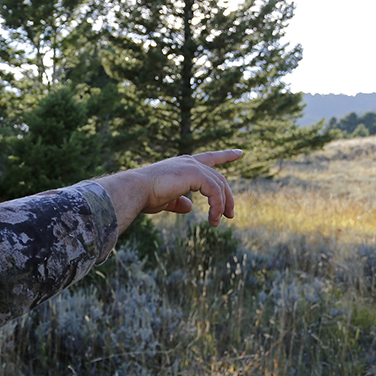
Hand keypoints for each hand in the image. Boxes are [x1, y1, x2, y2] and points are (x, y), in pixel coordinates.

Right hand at [98, 149, 241, 233]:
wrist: (135, 190)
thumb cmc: (145, 196)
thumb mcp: (166, 200)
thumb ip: (178, 202)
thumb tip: (189, 207)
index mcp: (183, 165)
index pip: (209, 158)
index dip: (225, 156)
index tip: (240, 153)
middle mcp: (189, 162)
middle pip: (218, 178)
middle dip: (227, 197)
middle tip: (230, 215)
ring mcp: (193, 166)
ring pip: (219, 185)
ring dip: (222, 205)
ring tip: (218, 222)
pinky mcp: (195, 174)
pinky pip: (215, 191)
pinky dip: (217, 206)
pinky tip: (213, 218)